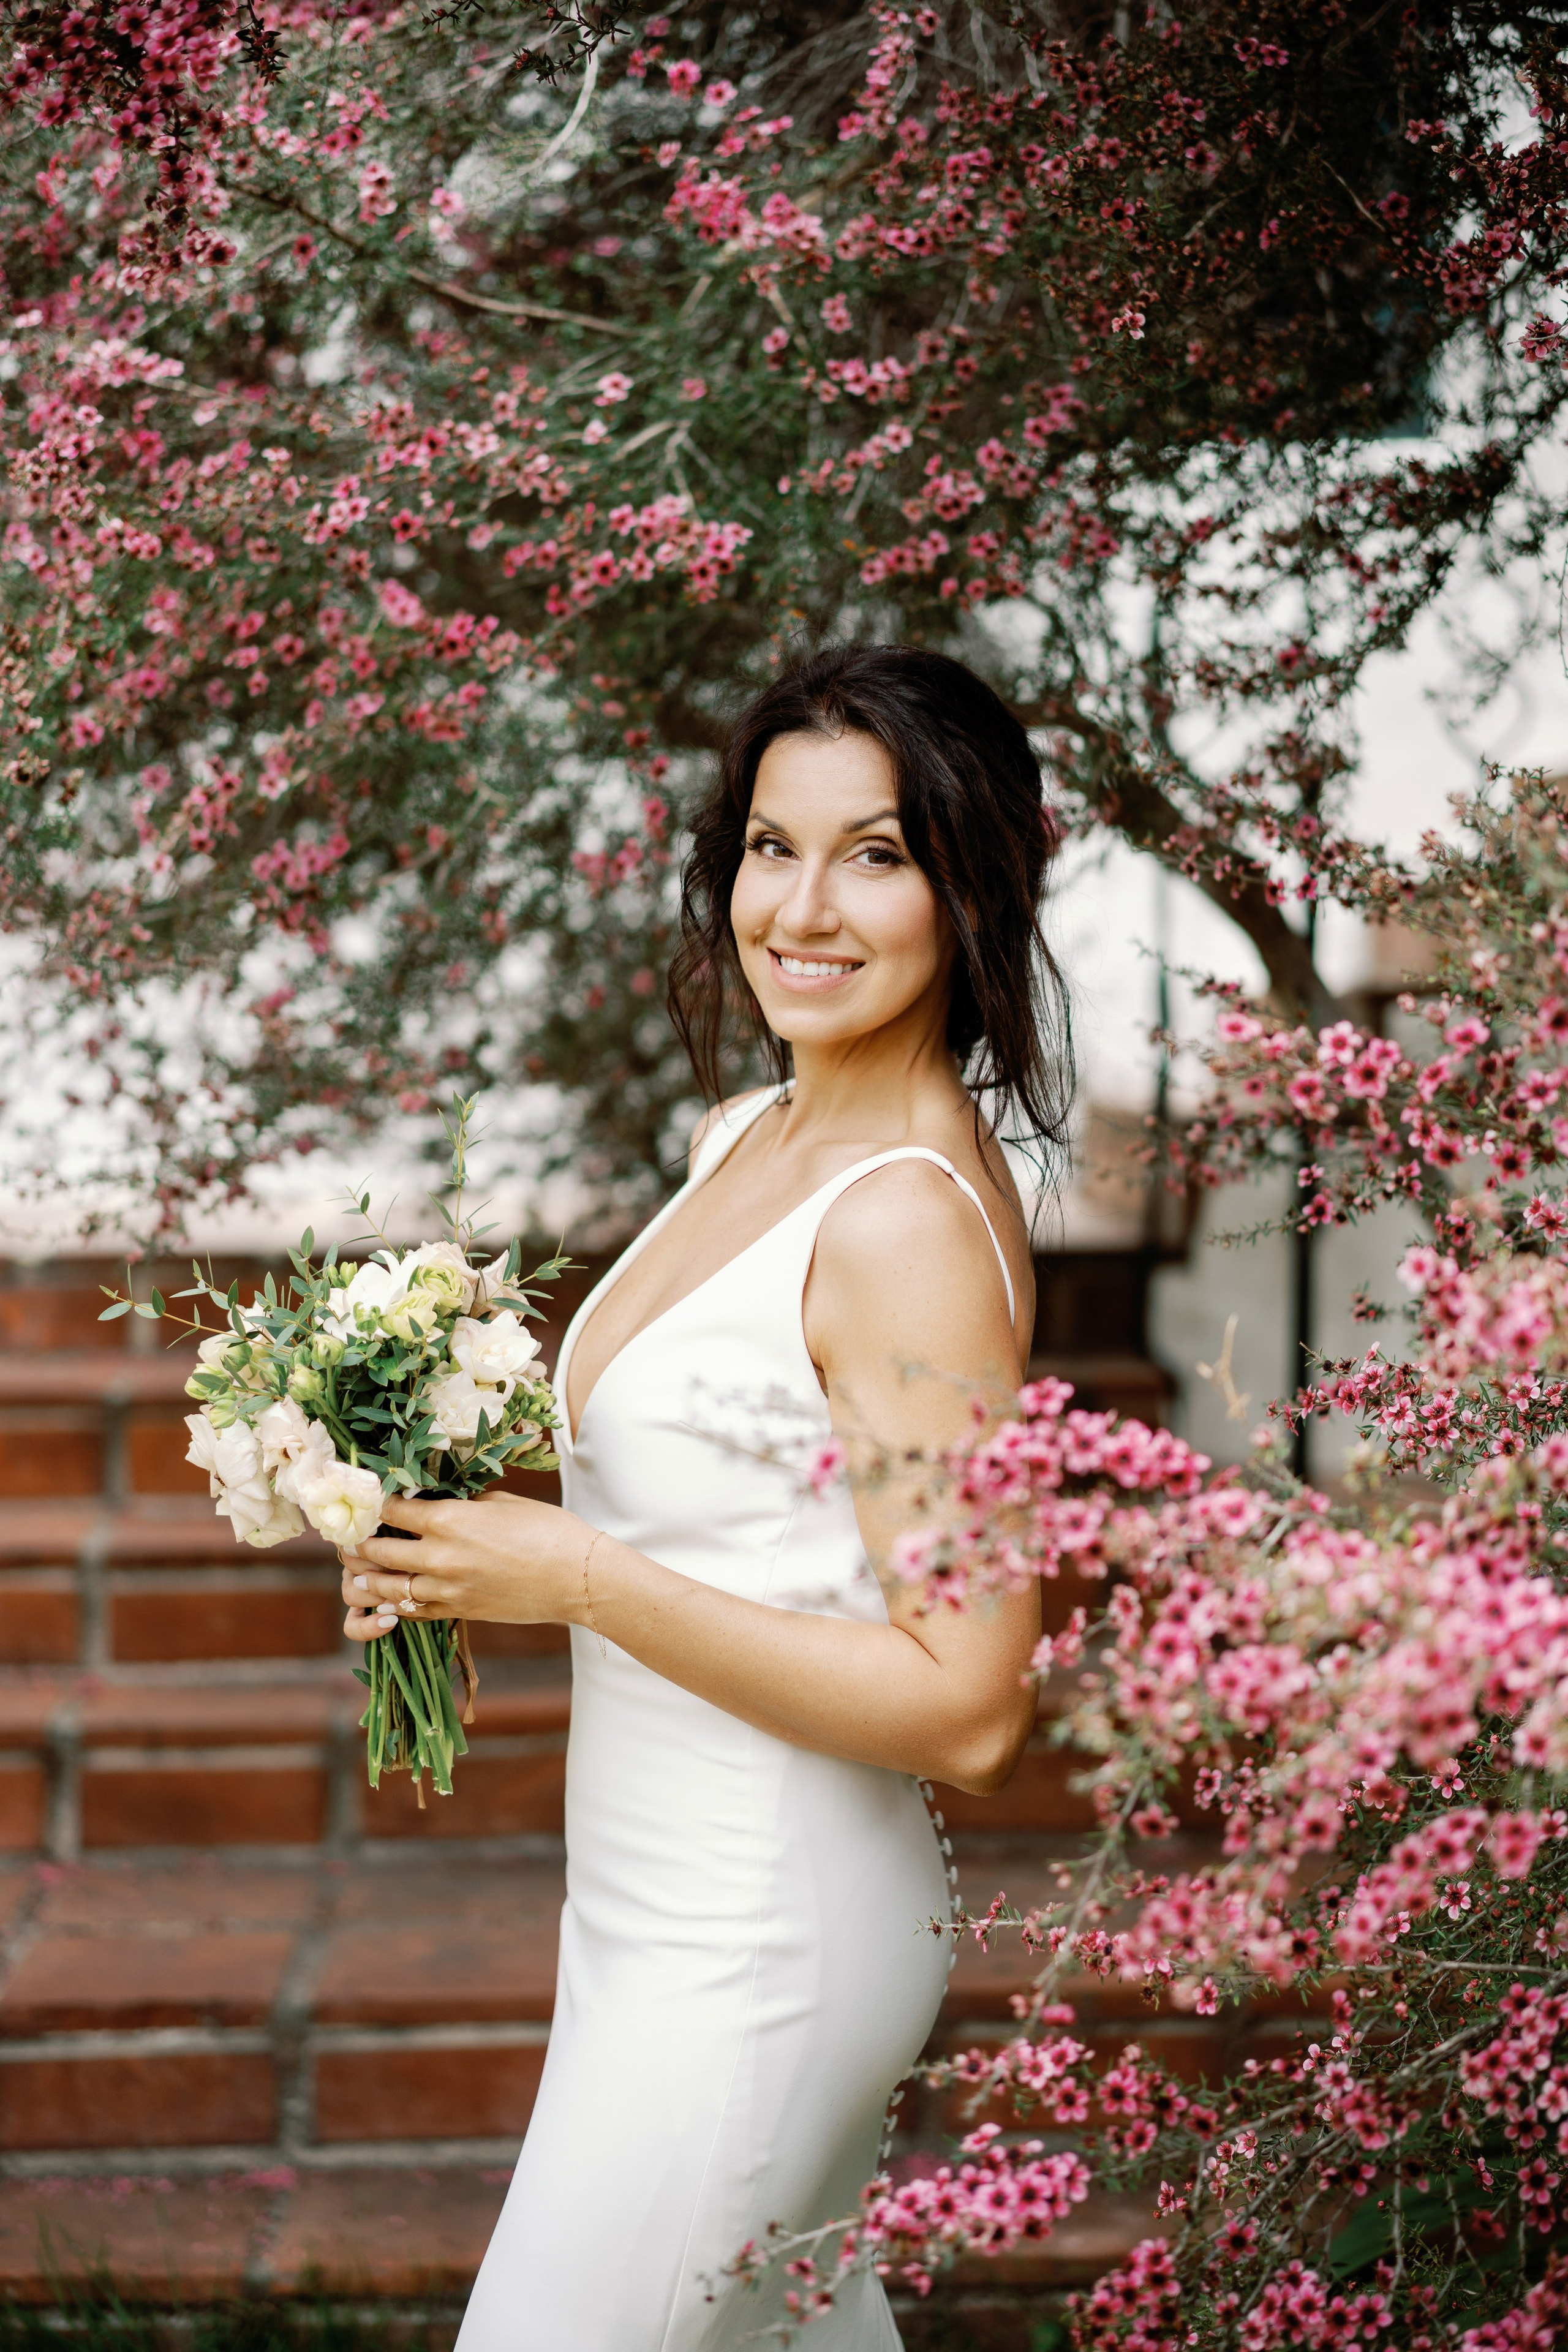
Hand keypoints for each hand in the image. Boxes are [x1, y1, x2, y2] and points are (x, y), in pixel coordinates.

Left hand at [340, 1489, 593, 1644]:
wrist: (577, 1577)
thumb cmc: (546, 1529)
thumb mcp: (499, 1502)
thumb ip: (460, 1503)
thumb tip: (435, 1502)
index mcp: (448, 1520)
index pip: (391, 1510)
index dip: (373, 1504)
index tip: (365, 1500)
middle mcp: (439, 1557)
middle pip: (378, 1551)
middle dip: (359, 1543)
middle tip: (349, 1538)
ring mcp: (446, 1589)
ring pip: (387, 1588)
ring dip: (367, 1579)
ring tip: (356, 1573)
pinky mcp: (458, 1612)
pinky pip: (413, 1612)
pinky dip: (395, 1606)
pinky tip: (387, 1600)